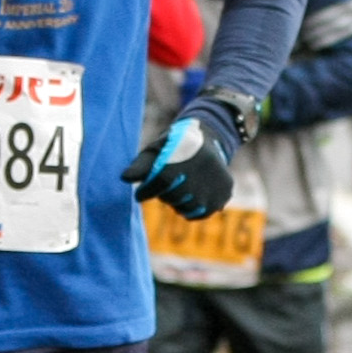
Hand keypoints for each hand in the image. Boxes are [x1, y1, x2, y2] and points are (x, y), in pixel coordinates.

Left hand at [123, 107, 237, 219]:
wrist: (208, 139)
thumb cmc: (174, 147)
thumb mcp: (156, 149)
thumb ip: (141, 165)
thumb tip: (125, 178)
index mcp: (187, 148)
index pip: (164, 179)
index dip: (148, 190)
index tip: (139, 195)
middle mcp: (206, 164)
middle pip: (176, 196)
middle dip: (164, 195)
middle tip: (164, 185)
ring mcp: (218, 179)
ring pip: (188, 207)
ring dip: (178, 203)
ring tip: (180, 186)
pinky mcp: (226, 191)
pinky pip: (201, 213)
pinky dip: (192, 209)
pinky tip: (191, 194)